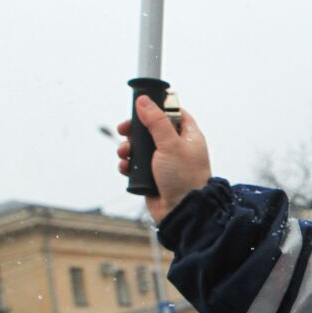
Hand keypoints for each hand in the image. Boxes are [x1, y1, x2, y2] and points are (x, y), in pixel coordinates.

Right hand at [117, 96, 211, 222]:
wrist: (182, 211)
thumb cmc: (184, 178)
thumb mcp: (170, 144)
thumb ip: (156, 122)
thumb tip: (144, 100)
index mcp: (188, 137)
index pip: (174, 114)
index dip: (158, 108)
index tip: (141, 106)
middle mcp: (177, 148)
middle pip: (151, 130)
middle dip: (135, 130)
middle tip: (123, 130)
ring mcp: (164, 163)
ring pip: (141, 148)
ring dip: (128, 148)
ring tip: (124, 153)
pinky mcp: (152, 177)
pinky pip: (136, 165)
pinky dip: (128, 165)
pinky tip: (125, 167)